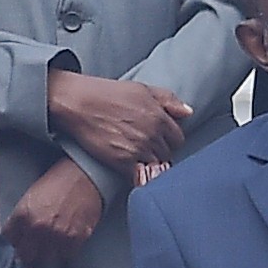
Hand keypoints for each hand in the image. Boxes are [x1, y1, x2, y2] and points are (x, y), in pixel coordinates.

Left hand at [3, 157, 107, 258]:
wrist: (84, 175)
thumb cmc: (57, 182)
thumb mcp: (30, 196)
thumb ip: (20, 218)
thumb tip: (16, 237)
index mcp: (22, 215)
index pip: (9, 240)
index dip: (14, 241)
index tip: (19, 242)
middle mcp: (37, 228)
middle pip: (25, 255)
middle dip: (28, 251)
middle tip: (34, 246)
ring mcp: (57, 236)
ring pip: (46, 258)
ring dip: (48, 252)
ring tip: (53, 241)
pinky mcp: (75, 239)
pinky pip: (66, 255)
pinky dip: (65, 250)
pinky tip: (66, 239)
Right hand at [44, 69, 192, 174]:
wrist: (79, 103)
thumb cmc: (107, 94)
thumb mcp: (142, 89)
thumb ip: (168, 100)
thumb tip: (188, 112)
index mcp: (159, 116)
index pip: (178, 138)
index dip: (169, 139)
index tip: (159, 139)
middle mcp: (152, 134)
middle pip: (168, 153)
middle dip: (160, 151)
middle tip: (146, 148)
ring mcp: (138, 149)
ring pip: (157, 166)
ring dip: (150, 164)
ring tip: (138, 158)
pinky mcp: (123, 162)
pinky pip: (142, 178)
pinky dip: (140, 177)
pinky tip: (133, 171)